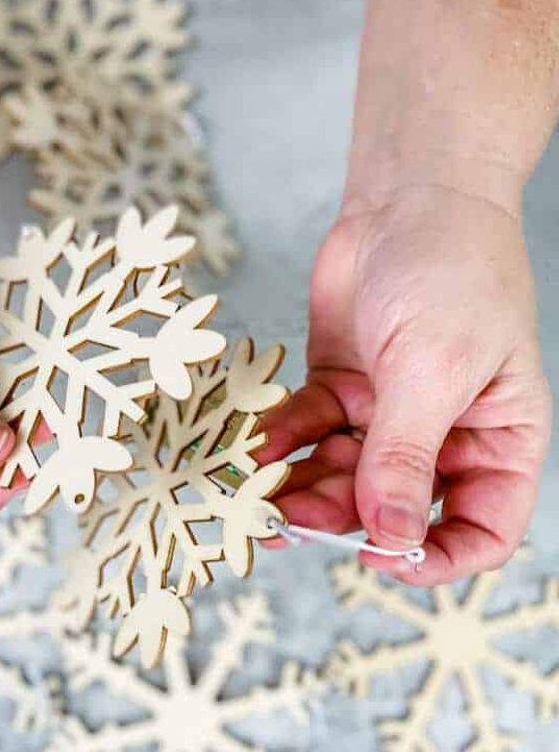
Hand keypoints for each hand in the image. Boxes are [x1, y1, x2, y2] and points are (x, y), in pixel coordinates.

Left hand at [260, 185, 551, 584]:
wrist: (410, 194)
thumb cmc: (454, 270)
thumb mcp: (434, 369)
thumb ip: (406, 456)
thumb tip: (392, 537)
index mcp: (499, 440)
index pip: (484, 528)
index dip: (439, 557)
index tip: (384, 557)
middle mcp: (445, 436)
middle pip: (395, 508)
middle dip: (342, 519)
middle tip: (289, 520)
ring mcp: (388, 414)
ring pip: (341, 478)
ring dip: (299, 488)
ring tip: (257, 492)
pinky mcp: (341, 388)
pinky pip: (307, 433)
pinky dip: (279, 442)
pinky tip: (252, 447)